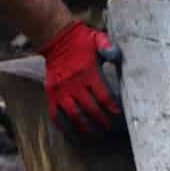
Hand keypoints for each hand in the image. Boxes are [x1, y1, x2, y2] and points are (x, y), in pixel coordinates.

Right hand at [44, 19, 120, 134]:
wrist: (57, 38)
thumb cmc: (81, 40)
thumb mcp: (97, 38)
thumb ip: (107, 46)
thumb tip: (114, 54)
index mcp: (87, 70)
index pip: (102, 94)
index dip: (111, 106)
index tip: (118, 113)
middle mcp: (73, 82)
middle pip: (89, 108)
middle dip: (101, 120)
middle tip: (109, 127)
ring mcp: (60, 90)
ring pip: (73, 114)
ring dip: (84, 126)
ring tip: (94, 132)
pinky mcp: (51, 93)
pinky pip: (56, 114)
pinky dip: (64, 125)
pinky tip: (73, 131)